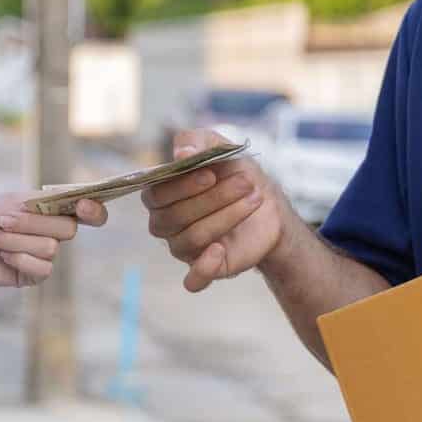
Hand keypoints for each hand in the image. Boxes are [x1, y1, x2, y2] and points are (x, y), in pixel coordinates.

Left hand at [0, 194, 107, 292]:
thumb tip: (72, 198)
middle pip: (68, 230)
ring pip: (51, 249)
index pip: (87, 211)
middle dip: (34, 224)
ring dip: (16, 240)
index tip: (83, 205)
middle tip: (4, 220)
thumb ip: (41, 201)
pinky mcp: (30, 275)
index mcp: (49, 209)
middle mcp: (50, 232)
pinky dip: (18, 258)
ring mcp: (41, 255)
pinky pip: (41, 269)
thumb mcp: (8, 201)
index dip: (94, 209)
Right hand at [143, 130, 282, 292]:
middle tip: (245, 183)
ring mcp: (184, 247)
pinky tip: (219, 250)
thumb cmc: (233, 171)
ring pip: (192, 239)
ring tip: (254, 199)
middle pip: (174, 218)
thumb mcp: (218, 146)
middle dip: (213, 199)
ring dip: (226, 217)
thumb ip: (195, 141)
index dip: (181, 187)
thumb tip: (181, 154)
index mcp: (161, 195)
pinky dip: (203, 269)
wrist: (266, 200)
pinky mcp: (206, 268)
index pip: (155, 196)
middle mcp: (166, 224)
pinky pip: (192, 280)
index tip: (211, 174)